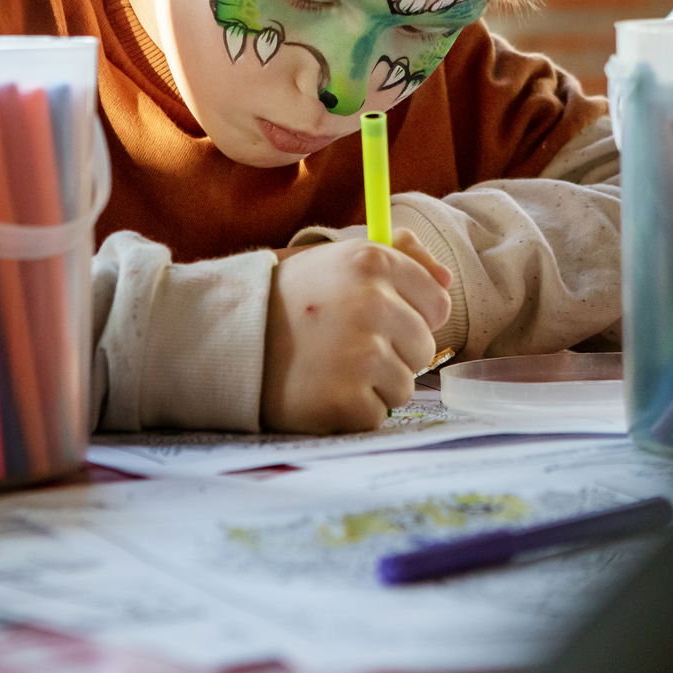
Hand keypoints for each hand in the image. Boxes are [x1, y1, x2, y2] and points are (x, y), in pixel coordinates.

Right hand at [262, 230, 453, 433]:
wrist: (224, 340)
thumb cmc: (285, 300)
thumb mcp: (336, 260)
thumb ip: (398, 256)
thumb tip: (448, 280)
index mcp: (372, 261)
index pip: (437, 304)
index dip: (410, 316)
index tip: (377, 321)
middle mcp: (371, 304)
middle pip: (424, 348)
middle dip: (392, 354)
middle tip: (344, 347)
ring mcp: (360, 355)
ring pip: (404, 386)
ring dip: (372, 386)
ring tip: (329, 369)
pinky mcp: (345, 401)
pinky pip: (376, 416)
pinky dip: (350, 413)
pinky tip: (318, 392)